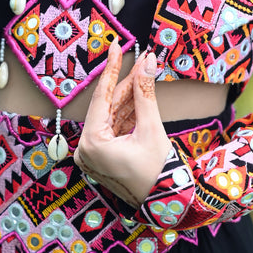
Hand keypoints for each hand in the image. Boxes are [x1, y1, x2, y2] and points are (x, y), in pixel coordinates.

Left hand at [74, 41, 170, 207]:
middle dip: (125, 84)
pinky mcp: (103, 159)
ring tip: (145, 74)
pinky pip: (114, 130)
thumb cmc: (159, 173)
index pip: (100, 98)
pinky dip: (127, 116)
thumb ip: (146, 94)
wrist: (166, 205)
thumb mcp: (152, 129)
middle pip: (107, 107)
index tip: (116, 47)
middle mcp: (86, 150)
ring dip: (129, 99)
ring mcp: (93, 156)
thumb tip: (147, 61)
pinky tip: (141, 98)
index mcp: (92, 144)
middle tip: (142, 60)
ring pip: (111, 117)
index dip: (111, 70)